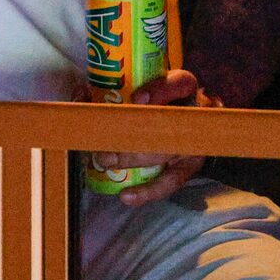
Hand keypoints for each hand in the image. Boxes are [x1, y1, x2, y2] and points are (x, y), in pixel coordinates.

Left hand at [94, 68, 220, 206]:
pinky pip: (170, 183)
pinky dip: (147, 192)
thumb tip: (82, 92)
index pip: (181, 83)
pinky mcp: (188, 168)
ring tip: (106, 161)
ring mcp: (194, 143)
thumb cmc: (164, 101)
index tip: (137, 98)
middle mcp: (194, 116)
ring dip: (132, 159)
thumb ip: (125, 87)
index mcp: (186, 89)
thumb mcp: (153, 86)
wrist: (198, 125)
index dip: (160, 90)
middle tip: (105, 140)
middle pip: (169, 125)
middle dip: (134, 134)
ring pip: (166, 153)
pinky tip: (126, 196)